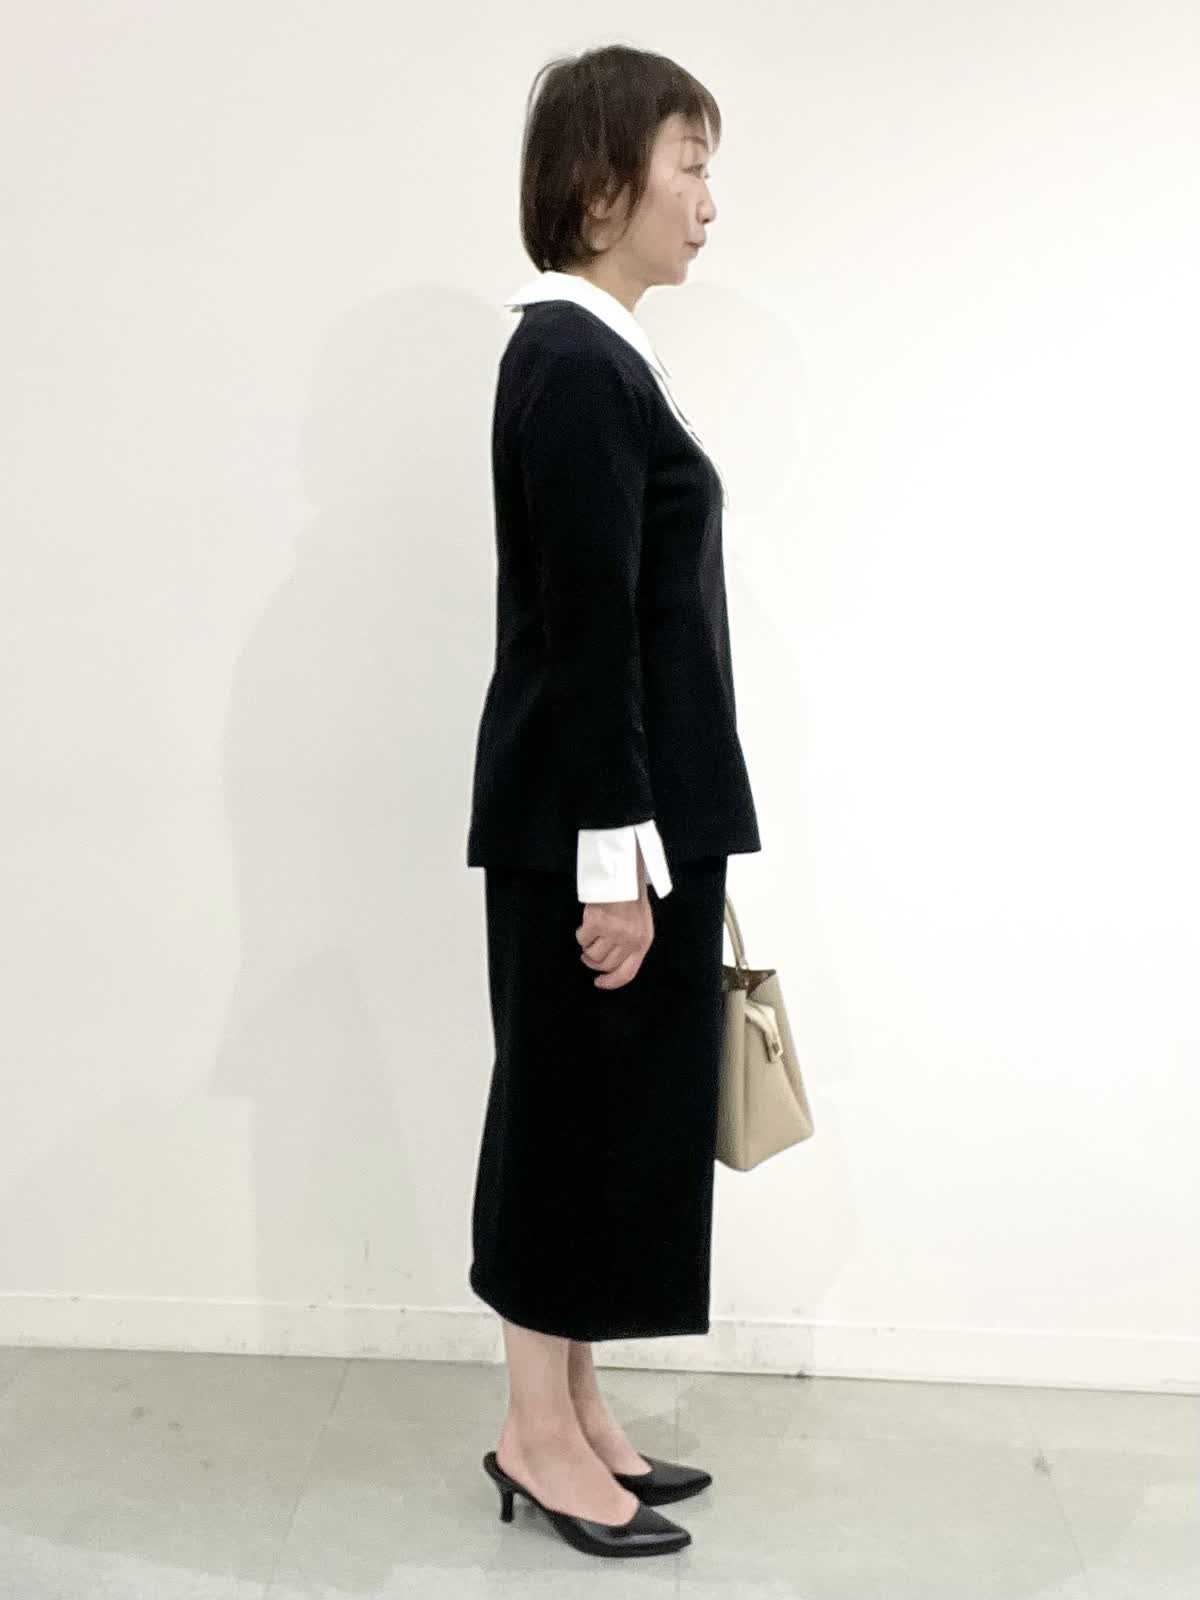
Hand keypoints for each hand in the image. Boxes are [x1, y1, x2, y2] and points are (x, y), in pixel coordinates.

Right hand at [577, 872, 654, 989]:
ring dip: (587, 948)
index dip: (611, 982)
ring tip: (591, 936)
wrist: (623, 877)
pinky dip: (581, 934)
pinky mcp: (596, 923)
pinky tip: (588, 924)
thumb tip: (612, 966)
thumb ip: (632, 945)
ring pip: (591, 954)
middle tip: (588, 955)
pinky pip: (582, 939)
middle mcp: (628, 940)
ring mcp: (612, 932)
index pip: (626, 973)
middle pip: (605, 965)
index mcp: (642, 942)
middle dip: (593, 963)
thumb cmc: (631, 901)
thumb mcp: (641, 926)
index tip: (599, 982)